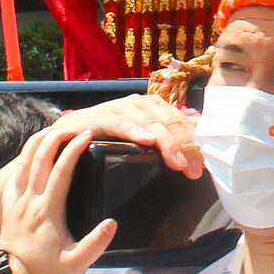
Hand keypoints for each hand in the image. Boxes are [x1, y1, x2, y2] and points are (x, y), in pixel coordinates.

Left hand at [0, 128, 115, 273]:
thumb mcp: (76, 266)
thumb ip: (95, 244)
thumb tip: (112, 223)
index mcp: (48, 211)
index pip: (61, 171)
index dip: (74, 150)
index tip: (86, 136)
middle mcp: (30, 202)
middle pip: (39, 159)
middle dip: (55, 137)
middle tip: (70, 126)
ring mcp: (17, 205)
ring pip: (23, 164)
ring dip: (36, 144)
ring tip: (50, 131)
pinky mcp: (9, 211)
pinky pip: (12, 179)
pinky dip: (21, 163)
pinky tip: (28, 159)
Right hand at [47, 94, 200, 177]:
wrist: (69, 132)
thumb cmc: (109, 138)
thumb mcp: (141, 139)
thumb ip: (165, 142)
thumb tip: (196, 155)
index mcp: (154, 107)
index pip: (181, 122)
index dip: (195, 143)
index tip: (204, 165)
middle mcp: (140, 103)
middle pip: (170, 123)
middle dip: (185, 147)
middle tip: (193, 170)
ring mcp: (121, 107)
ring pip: (150, 122)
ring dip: (166, 142)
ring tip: (177, 162)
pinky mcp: (101, 116)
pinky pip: (121, 122)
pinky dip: (135, 131)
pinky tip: (147, 141)